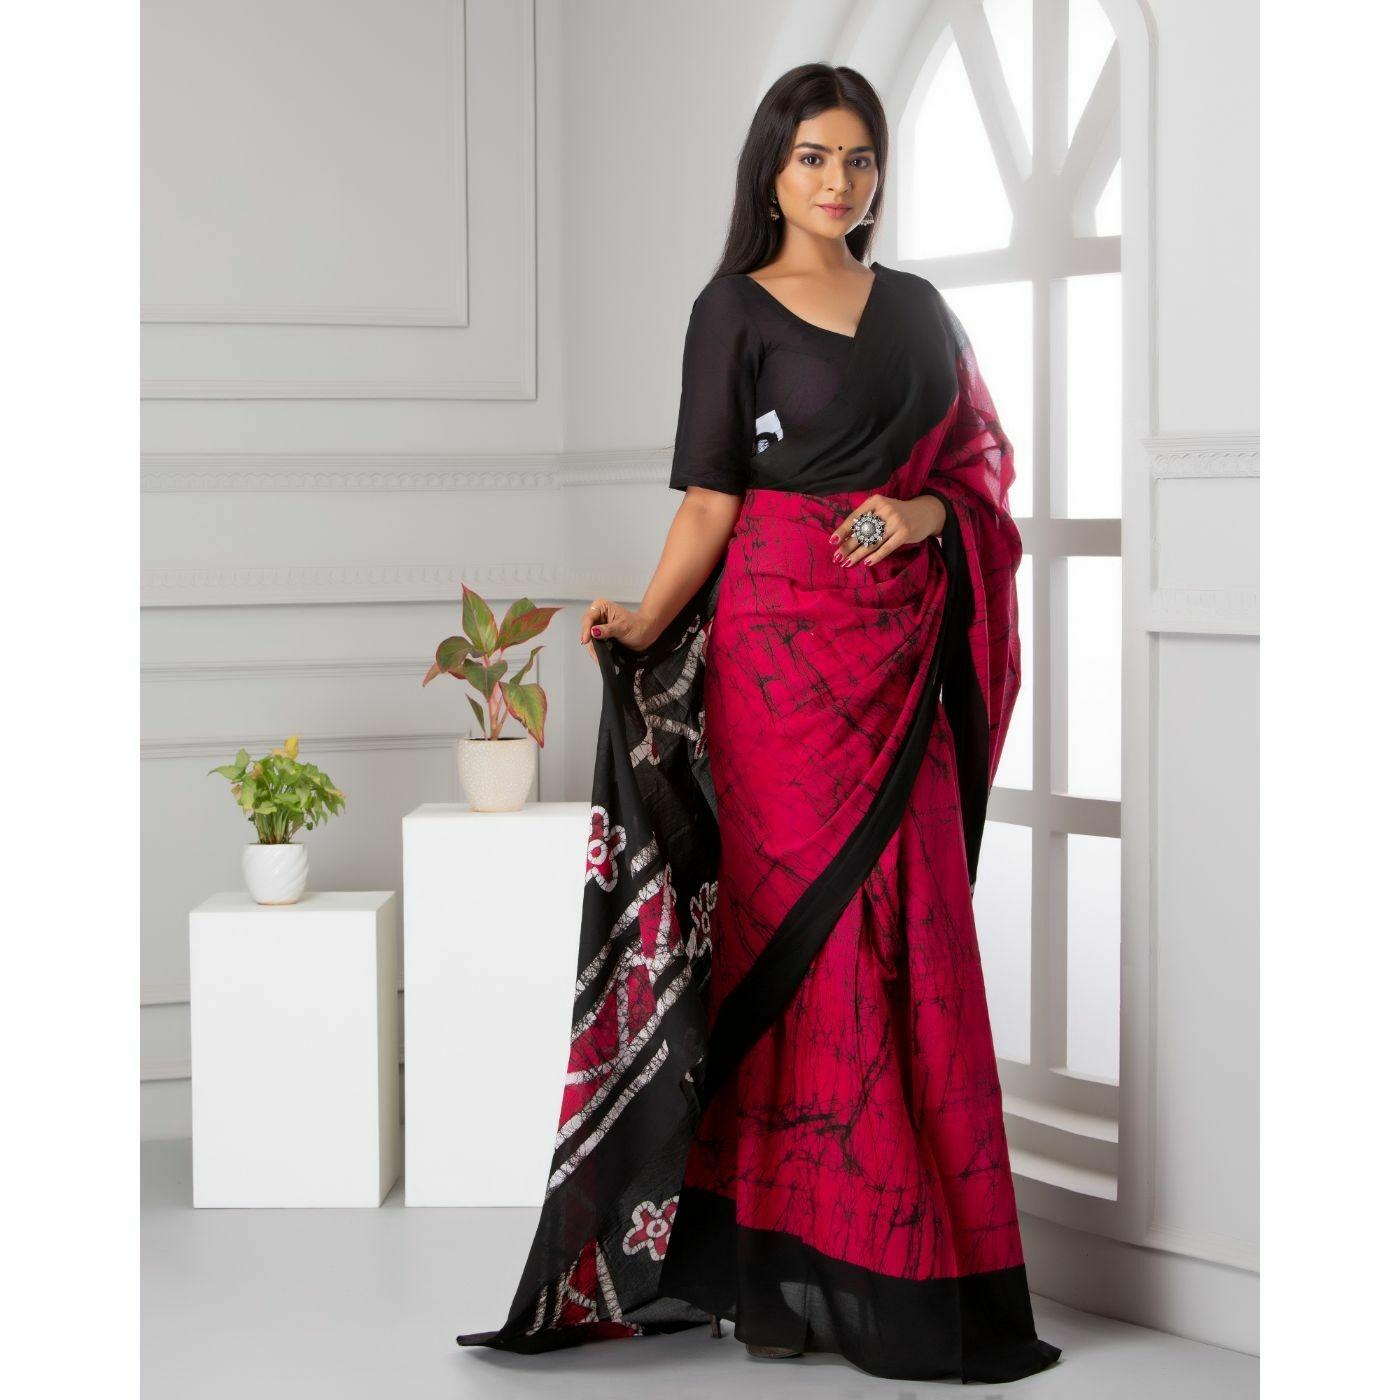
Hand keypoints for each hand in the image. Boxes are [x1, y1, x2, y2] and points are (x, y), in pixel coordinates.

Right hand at [579, 597, 657, 660]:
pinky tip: (600, 656)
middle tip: (595, 654)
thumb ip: (607, 630)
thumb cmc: (637, 626)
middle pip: (586, 629)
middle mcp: (598, 615)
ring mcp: (598, 625)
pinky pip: (595, 643)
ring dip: (594, 648)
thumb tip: (593, 632)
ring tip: (599, 658)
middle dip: (590, 642)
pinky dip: (597, 650)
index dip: (586, 630)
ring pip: (590, 638)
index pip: (589, 618)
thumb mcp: (622, 627)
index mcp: (602, 607)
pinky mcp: (601, 635)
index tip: (586, 640)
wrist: (645, 633)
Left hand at [829, 493, 945, 568]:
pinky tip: (866, 563)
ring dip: (858, 554)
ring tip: (847, 563)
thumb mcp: (882, 510)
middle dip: (848, 546)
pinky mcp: (905, 532)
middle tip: (837, 557)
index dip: (843, 530)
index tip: (833, 541)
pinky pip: (886, 547)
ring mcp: (896, 520)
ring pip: (872, 541)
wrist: (926, 513)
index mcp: (875, 501)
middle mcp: (885, 509)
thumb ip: (867, 520)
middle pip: (862, 531)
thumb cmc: (897, 514)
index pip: (855, 517)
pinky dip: (875, 556)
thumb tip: (845, 538)